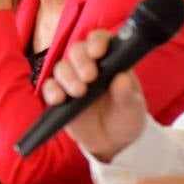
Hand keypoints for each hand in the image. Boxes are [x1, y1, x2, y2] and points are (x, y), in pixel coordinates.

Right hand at [39, 29, 147, 160]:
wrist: (113, 142)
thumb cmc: (126, 118)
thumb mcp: (133, 108)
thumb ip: (127, 94)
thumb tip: (122, 79)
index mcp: (111, 61)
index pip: (100, 41)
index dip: (97, 41)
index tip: (98, 51)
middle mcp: (90, 66)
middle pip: (77, 50)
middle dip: (80, 60)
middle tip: (89, 76)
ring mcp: (73, 80)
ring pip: (61, 67)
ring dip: (67, 77)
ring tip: (79, 92)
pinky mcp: (60, 96)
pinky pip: (50, 87)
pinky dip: (51, 91)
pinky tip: (59, 99)